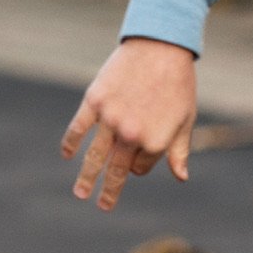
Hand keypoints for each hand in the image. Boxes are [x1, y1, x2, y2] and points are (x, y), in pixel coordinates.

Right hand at [60, 38, 196, 209]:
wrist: (161, 47)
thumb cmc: (178, 84)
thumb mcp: (185, 119)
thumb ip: (179, 151)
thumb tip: (181, 178)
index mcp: (156, 141)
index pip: (141, 166)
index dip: (141, 164)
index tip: (141, 154)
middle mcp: (131, 134)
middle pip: (115, 169)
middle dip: (109, 191)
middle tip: (102, 206)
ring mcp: (110, 119)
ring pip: (94, 156)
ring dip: (86, 177)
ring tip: (80, 194)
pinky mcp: (94, 103)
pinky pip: (78, 129)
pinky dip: (70, 143)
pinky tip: (67, 155)